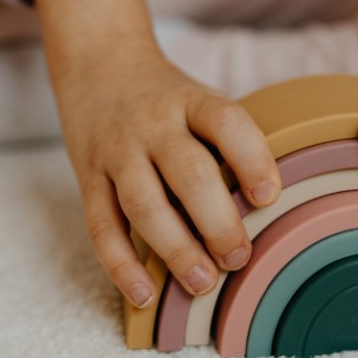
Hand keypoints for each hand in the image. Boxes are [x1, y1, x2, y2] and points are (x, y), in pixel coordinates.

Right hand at [30, 0, 280, 309]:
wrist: (97, 63)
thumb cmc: (167, 99)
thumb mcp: (200, 101)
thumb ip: (225, 143)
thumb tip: (268, 211)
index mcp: (190, 102)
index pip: (225, 123)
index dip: (251, 158)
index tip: (270, 197)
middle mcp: (153, 125)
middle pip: (188, 173)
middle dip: (217, 221)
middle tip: (239, 258)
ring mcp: (116, 152)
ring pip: (144, 205)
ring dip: (176, 249)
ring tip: (203, 284)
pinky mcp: (88, 179)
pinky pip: (102, 226)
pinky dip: (122, 265)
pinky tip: (145, 294)